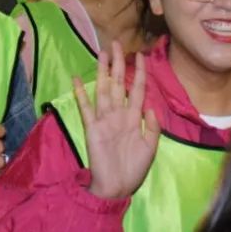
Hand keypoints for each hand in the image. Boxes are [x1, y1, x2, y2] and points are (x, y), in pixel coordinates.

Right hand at [76, 41, 158, 198]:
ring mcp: (104, 119)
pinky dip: (81, 93)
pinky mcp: (91, 127)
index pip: (136, 89)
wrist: (116, 187)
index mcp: (134, 118)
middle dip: (118, 64)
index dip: (139, 72)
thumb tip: (150, 105)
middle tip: (117, 44)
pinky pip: (86, 107)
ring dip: (102, 72)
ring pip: (103, 90)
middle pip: (118, 83)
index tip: (140, 55)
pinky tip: (77, 79)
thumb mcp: (151, 147)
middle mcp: (118, 114)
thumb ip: (153, 126)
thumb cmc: (134, 169)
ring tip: (101, 53)